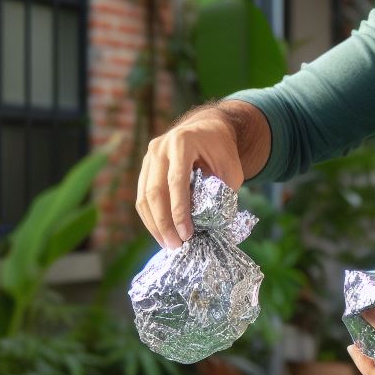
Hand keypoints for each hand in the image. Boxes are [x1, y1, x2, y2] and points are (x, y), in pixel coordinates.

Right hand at [136, 106, 243, 249]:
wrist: (208, 129)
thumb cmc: (222, 151)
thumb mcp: (231, 168)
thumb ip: (222, 192)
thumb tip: (210, 226)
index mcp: (182, 142)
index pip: (176, 181)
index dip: (179, 211)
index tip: (187, 234)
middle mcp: (160, 147)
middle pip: (155, 191)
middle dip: (164, 223)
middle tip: (175, 246)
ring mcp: (149, 157)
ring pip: (144, 197)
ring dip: (155, 225)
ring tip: (168, 244)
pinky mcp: (145, 168)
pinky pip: (142, 197)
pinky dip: (151, 217)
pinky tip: (161, 233)